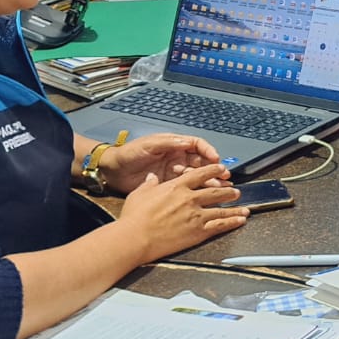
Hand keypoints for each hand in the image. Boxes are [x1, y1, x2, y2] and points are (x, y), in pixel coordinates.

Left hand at [99, 134, 224, 194]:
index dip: (208, 151)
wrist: (114, 171)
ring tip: (220, 186)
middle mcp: (177, 158)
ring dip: (209, 180)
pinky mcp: (169, 186)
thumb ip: (168, 143)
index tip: (215, 158)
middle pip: (201, 162)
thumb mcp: (149, 145)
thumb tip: (187, 143)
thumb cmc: (129, 153)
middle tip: (224, 175)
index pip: (197, 145)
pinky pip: (187, 188)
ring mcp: (174, 172)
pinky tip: (207, 195)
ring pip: (197, 176)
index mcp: (174, 145)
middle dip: (213, 168)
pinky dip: (198, 191)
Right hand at [117, 164, 246, 260]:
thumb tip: (151, 177)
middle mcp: (189, 198)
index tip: (221, 169)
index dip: (212, 171)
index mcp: (176, 186)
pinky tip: (240, 221)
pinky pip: (220, 225)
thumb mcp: (139, 194)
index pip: (199, 174)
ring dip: (234, 207)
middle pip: (215, 191)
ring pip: (221, 209)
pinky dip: (233, 222)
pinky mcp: (198, 231)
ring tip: (243, 207)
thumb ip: (149, 184)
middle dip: (227, 191)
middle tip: (235, 191)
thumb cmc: (134, 217)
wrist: (135, 237)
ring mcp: (196, 215)